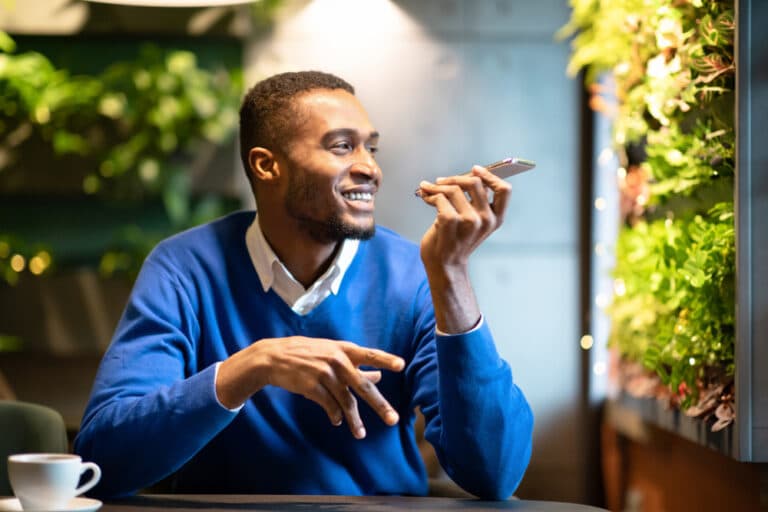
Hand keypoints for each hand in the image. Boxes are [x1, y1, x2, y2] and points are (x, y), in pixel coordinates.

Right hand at [216, 337, 404, 438]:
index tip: (402, 365)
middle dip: (379, 405)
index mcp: (343, 349)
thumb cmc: (308, 354)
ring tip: (360, 434)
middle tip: (392, 419)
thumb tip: (380, 375)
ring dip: (354, 420)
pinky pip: (329, 406)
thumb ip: (356, 365)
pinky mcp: (312, 386)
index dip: (386, 359)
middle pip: (363, 385)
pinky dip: (334, 416)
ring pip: (346, 402)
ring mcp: (324, 373)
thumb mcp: (332, 353)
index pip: (369, 354)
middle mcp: (337, 360)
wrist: (274, 356)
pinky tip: (336, 421)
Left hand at [415, 165, 510, 332]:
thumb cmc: (455, 242)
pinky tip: (425, 198)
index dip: (490, 175)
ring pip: (453, 189)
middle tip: (440, 181)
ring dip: (436, 187)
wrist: (444, 267)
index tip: (475, 169)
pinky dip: (429, 196)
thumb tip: (465, 176)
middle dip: (454, 178)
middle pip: (474, 182)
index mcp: (495, 219)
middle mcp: (486, 219)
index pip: (503, 190)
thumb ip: (474, 202)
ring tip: (427, 189)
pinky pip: (439, 198)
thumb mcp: (471, 222)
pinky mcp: (450, 222)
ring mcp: (469, 221)